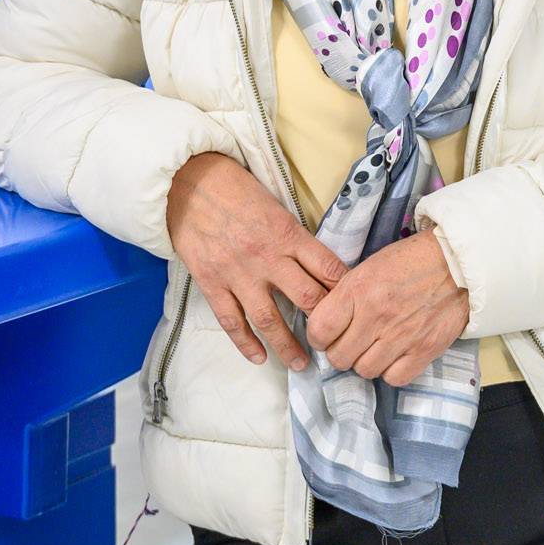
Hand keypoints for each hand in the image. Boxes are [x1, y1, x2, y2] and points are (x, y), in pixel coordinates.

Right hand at [166, 153, 346, 369]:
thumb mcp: (276, 206)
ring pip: (269, 318)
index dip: (345, 290)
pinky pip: (231, 320)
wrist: (188, 182)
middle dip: (324, 322)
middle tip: (335, 340)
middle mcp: (266, 256)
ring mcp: (238, 272)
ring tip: (300, 363)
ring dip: (287, 344)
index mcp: (287, 233)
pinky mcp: (211, 282)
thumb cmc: (236, 190)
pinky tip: (258, 357)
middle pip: (306, 297)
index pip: (328, 267)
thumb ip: (294, 237)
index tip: (355, 306)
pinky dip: (245, 342)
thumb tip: (318, 266)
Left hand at [305, 231, 468, 387]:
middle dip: (340, 351)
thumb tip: (325, 323)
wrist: (458, 263)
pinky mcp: (425, 350)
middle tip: (351, 340)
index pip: (320, 330)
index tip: (326, 334)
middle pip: (339, 357)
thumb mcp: (369, 267)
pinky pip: (394, 378)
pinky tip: (394, 355)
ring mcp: (402, 336)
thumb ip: (345, 295)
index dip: (318, 336)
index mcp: (359, 290)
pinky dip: (391, 370)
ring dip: (365, 361)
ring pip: (364, 370)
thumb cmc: (411, 261)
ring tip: (375, 346)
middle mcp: (377, 316)